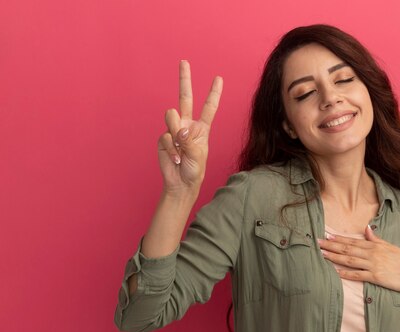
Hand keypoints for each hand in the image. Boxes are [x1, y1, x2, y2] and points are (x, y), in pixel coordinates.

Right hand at [158, 60, 222, 194]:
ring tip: (180, 148)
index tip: (218, 78)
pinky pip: (165, 137)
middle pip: (185, 97)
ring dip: (175, 132)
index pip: (209, 107)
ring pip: (171, 117)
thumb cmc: (195, 170)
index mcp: (202, 128)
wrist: (181, 183)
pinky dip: (170, 149)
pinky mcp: (163, 139)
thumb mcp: (198, 155)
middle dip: (184, 79)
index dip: (214, 93)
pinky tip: (175, 158)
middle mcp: (187, 125)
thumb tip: (179, 130)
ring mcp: (174, 130)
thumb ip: (188, 140)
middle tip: (184, 61)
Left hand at [318, 226, 399, 296]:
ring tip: (323, 254)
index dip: (339, 239)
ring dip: (335, 257)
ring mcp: (373, 265)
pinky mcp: (375, 277)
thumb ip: (376, 239)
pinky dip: (346, 273)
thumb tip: (367, 228)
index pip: (353, 241)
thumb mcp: (390, 247)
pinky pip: (357, 275)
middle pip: (348, 249)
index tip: (327, 236)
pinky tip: (336, 271)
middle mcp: (372, 254)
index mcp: (375, 246)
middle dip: (332, 246)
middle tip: (318, 243)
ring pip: (350, 260)